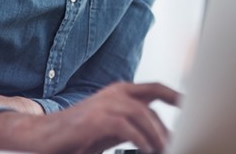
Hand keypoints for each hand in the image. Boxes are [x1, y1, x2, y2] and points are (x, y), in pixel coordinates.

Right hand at [0, 81, 180, 153]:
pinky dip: (140, 139)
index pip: (154, 88)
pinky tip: (147, 150)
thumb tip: (160, 137)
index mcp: (119, 91)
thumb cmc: (79, 134)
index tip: (191, 105)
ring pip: (142, 114)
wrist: (45, 136)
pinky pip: (127, 127)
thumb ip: (134, 126)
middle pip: (151, 105)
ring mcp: (105, 103)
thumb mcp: (112, 128)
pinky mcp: (96, 118)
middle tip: (176, 143)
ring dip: (156, 135)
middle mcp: (114, 93)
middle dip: (166, 126)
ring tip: (163, 150)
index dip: (175, 95)